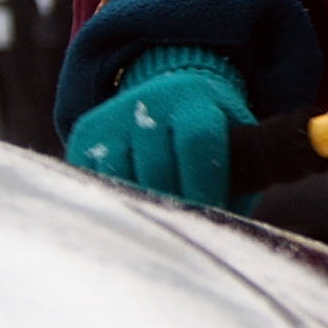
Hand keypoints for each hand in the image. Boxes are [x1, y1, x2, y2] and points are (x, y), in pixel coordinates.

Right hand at [63, 46, 253, 208]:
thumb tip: (230, 225)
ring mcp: (113, 115)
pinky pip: (92, 177)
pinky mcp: (87, 134)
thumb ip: (241, 177)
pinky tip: (135, 209)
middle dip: (174, 202)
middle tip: (185, 228)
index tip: (212, 212)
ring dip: (141, 206)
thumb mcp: (236, 144)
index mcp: (194, 99)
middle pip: (157, 165)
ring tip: (161, 223)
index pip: (197, 140)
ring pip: (119, 175)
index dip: (204, 182)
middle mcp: (150, 101)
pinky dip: (113, 200)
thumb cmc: (214, 137)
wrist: (169, 100)